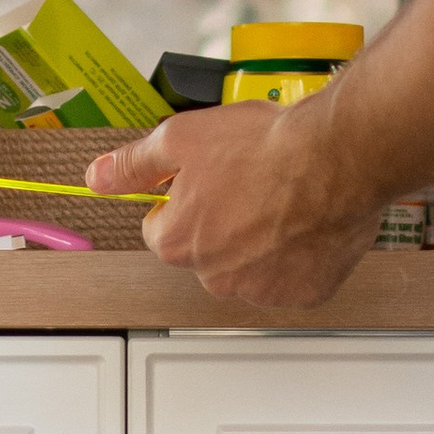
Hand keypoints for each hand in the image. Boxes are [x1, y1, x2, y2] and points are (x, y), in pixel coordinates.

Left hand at [87, 103, 380, 308]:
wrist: (336, 157)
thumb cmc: (265, 147)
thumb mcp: (181, 138)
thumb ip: (134, 164)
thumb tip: (97, 177)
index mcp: (176, 242)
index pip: (161, 228)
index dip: (183, 197)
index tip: (209, 179)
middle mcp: (213, 277)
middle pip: (206, 251)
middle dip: (222, 222)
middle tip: (251, 184)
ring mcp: (260, 290)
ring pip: (249, 267)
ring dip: (260, 242)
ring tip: (283, 201)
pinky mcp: (302, 295)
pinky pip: (291, 279)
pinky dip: (297, 257)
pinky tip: (305, 223)